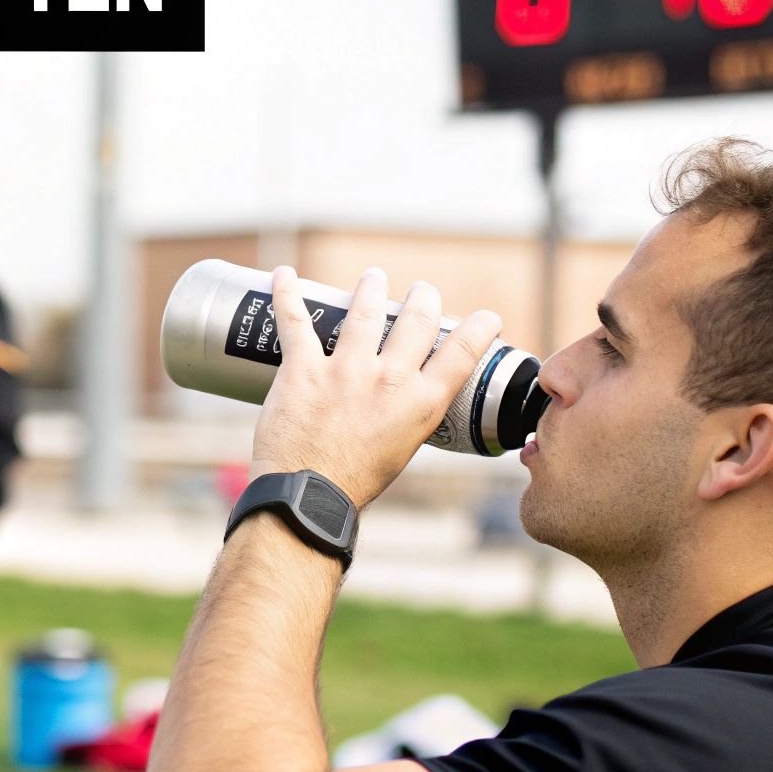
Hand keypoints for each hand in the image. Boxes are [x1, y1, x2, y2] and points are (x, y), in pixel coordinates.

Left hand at [251, 266, 501, 507]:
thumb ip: (409, 413)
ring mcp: (346, 370)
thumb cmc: (355, 481)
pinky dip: (286, 292)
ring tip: (374, 278)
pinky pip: (295, 320)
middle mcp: (389, 380)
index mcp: (421, 404)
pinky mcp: (304, 368)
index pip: (463, 353)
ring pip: (365, 309)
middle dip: (424, 298)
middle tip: (422, 292)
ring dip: (371, 287)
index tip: (487, 317)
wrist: (306, 497)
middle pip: (417, 320)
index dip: (480, 328)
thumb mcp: (404, 447)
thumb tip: (410, 395)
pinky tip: (285, 274)